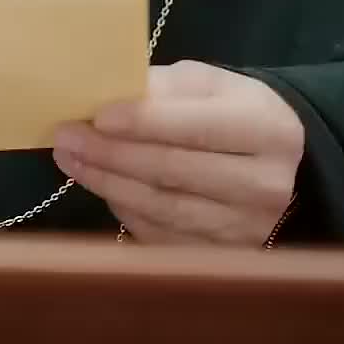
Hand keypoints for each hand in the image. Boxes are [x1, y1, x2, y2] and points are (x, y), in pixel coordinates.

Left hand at [53, 60, 302, 245]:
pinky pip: (160, 235)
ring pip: (162, 208)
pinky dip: (124, 208)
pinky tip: (100, 185)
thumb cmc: (233, 113)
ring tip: (70, 159)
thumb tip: (110, 98)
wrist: (277, 165)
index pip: (195, 128)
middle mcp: (262, 186)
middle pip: (173, 171)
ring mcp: (244, 230)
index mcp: (266, 130)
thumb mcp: (209, 84)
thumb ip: (164, 88)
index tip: (97, 116)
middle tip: (65, 137)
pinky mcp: (222, 258)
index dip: (142, 123)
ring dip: (107, 183)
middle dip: (111, 153)